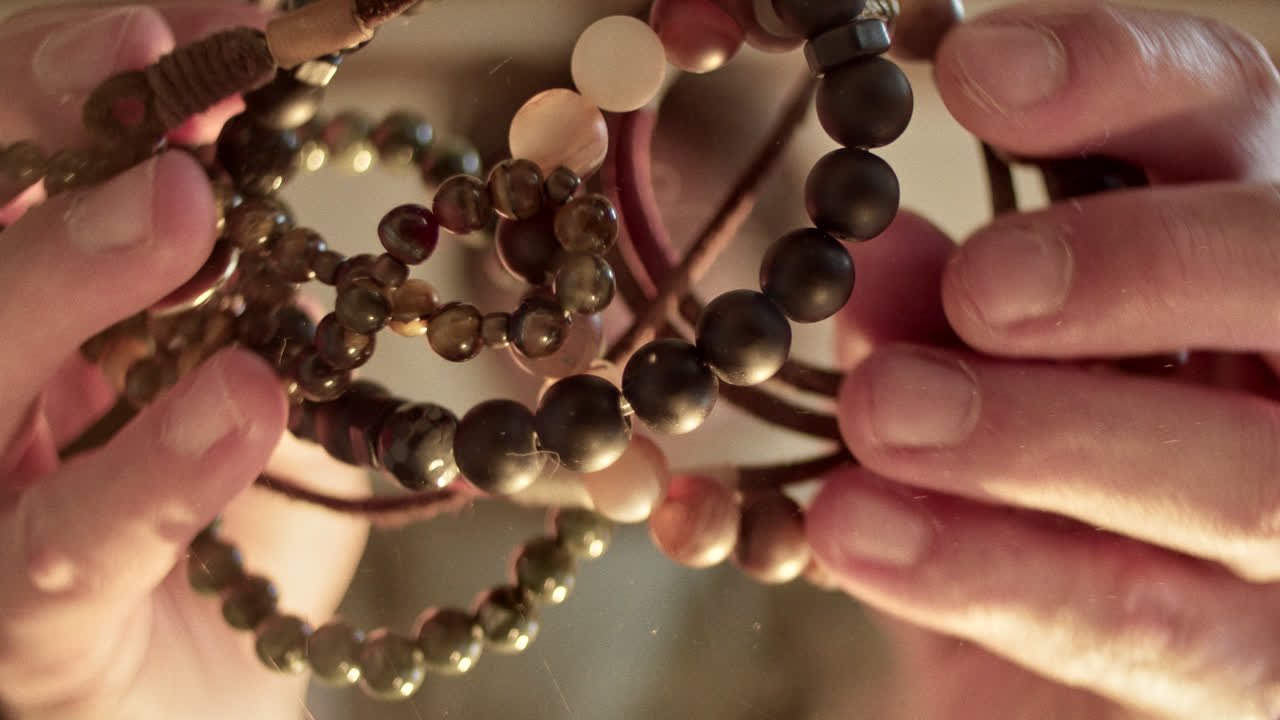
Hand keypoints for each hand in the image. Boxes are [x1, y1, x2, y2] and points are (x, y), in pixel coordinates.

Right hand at [0, 5, 367, 718]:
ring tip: (182, 206)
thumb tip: (253, 144)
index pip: (2, 163)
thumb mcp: (241, 371)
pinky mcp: (19, 632)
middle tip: (154, 71)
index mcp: (20, 318)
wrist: (211, 700)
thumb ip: (237, 282)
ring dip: (57, 274)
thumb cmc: (224, 527)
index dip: (64, 78)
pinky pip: (59, 548)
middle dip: (32, 131)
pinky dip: (151, 470)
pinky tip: (240, 399)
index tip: (197, 27)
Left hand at [806, 3, 1279, 717]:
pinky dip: (1000, 575)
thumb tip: (866, 255)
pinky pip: (1156, 626)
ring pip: (1242, 476)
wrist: (1042, 683)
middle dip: (1133, 267)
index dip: (1115, 78)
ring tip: (882, 415)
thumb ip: (931, 318)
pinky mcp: (1261, 667)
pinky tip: (858, 533)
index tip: (970, 70)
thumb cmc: (1012, 492)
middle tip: (979, 286)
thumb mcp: (963, 379)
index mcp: (1233, 253)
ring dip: (1045, 437)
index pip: (1222, 120)